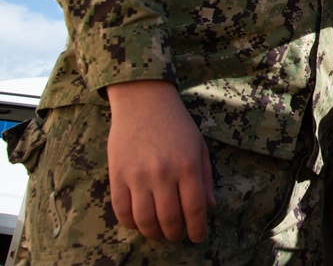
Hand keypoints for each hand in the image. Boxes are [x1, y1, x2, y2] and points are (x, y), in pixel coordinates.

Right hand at [106, 80, 215, 241]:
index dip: (197, 229)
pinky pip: (122, 210)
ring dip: (154, 233)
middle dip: (176, 234)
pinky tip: (140, 223)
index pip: (194, 208)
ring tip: (160, 233)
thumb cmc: (176, 124)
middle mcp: (163, 173)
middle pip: (169, 219)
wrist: (143, 101)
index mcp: (188, 165)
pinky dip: (131, 223)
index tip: (198, 237)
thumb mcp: (199, 146)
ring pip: (145, 220)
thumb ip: (205, 178)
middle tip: (178, 236)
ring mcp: (138, 175)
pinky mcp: (117, 175)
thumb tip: (209, 208)